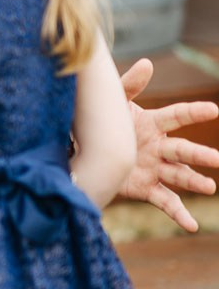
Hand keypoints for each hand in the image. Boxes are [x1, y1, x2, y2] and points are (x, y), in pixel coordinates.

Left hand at [116, 58, 218, 231]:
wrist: (84, 151)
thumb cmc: (101, 121)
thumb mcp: (111, 103)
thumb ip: (128, 85)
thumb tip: (148, 63)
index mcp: (152, 123)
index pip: (177, 116)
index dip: (194, 112)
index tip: (214, 110)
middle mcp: (159, 146)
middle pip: (182, 149)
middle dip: (200, 155)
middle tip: (218, 160)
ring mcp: (154, 168)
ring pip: (179, 175)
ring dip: (194, 182)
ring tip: (210, 188)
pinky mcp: (146, 188)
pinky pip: (166, 202)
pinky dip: (179, 214)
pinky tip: (192, 226)